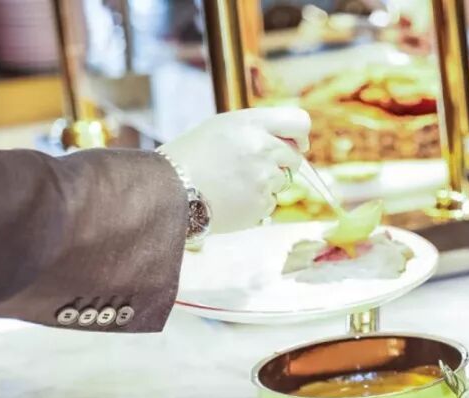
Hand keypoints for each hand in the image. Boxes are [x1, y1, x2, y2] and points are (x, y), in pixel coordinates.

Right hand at [160, 107, 310, 233]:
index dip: (300, 136)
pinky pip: (271, 203)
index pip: (299, 122)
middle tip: (249, 168)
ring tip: (232, 183)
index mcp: (251, 123)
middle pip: (294, 157)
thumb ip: (258, 129)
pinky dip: (256, 203)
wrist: (168, 191)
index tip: (296, 145)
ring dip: (265, 184)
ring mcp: (264, 178)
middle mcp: (262, 148)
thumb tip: (294, 143)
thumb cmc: (192, 157)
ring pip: (283, 182)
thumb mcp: (222, 128)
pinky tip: (231, 198)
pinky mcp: (261, 204)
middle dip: (279, 164)